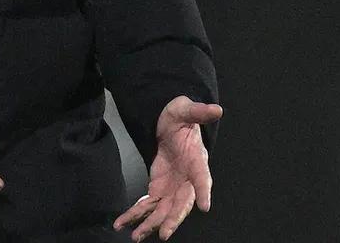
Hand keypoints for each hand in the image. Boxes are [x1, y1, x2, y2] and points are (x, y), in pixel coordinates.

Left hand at [114, 96, 221, 240]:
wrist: (168, 125)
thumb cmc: (181, 118)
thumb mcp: (185, 110)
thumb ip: (198, 111)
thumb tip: (217, 109)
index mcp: (197, 162)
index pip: (203, 177)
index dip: (204, 191)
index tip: (205, 206)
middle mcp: (187, 181)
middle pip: (182, 203)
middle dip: (173, 219)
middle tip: (164, 233)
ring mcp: (172, 188)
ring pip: (163, 211)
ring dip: (149, 224)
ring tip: (136, 236)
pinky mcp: (158, 190)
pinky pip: (147, 206)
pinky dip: (135, 215)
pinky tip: (122, 224)